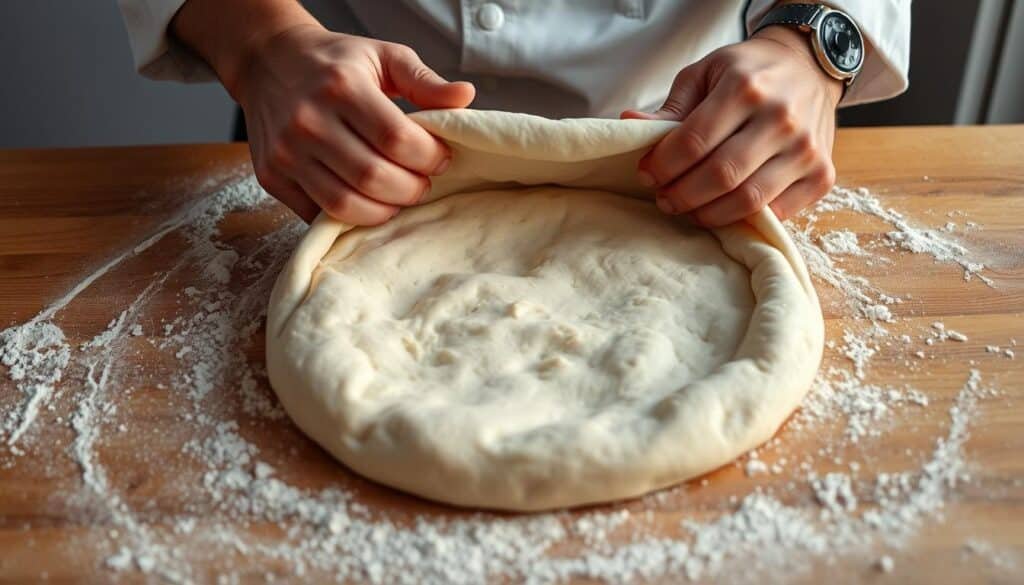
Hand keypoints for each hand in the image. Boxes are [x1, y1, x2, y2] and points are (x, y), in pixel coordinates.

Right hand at [232, 25, 474, 223]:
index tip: (441, 158)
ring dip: (384, 210)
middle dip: (411, 189)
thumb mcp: (384, 56)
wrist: (269, 61)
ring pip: (345, 204)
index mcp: (341, 87)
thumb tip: (466, 97)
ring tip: (398, 196)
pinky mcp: (272, 176)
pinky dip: (350, 216)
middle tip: (422, 182)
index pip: (398, 139)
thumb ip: (425, 81)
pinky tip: (367, 201)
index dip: (429, 157)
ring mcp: (286, 153)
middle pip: (374, 177)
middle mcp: (308, 121)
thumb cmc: (336, 62)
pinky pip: (318, 213)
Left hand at [622, 25, 842, 225]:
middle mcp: (781, 118)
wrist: (809, 67)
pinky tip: (723, 209)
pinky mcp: (822, 175)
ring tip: (688, 208)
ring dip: (707, 214)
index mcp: (745, 88)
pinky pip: (776, 212)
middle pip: (719, 176)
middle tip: (664, 198)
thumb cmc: (749, 72)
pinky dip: (744, 219)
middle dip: (681, 195)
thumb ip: (671, 107)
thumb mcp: (705, 74)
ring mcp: (806, 150)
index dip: (662, 166)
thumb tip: (630, 125)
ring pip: (747, 201)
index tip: (646, 174)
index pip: (693, 142)